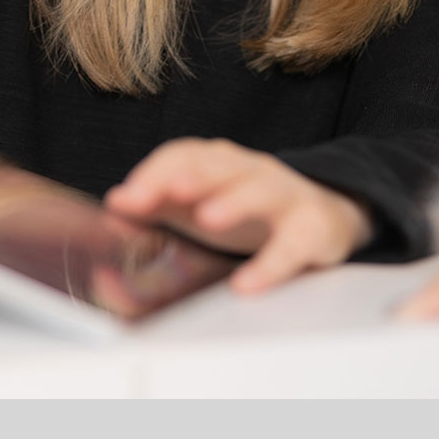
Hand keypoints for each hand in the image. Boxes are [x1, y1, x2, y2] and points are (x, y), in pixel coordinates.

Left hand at [104, 137, 373, 294]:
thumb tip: (115, 203)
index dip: (155, 173)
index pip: (184, 154)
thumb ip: (157, 202)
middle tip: (168, 193)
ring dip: (234, 202)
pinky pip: (293, 245)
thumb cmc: (249, 209)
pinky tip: (247, 284)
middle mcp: (251, 170)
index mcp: (219, 162)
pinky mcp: (312, 229)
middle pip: (222, 165)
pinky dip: (270, 264)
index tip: (126, 199)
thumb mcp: (200, 202)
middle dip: (194, 175)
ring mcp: (284, 195)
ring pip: (261, 190)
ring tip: (208, 219)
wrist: (323, 216)